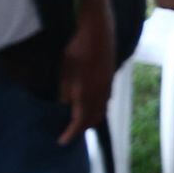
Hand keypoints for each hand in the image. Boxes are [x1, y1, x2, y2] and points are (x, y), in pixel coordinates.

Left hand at [57, 5, 112, 144]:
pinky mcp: (111, 77)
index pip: (80, 121)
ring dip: (92, 117)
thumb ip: (66, 90)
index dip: (71, 133)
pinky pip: (106, 99)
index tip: (62, 141)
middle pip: (95, 118)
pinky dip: (98, 106)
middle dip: (83, 127)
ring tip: (80, 119)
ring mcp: (108, 85)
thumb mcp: (64, 71)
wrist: (98, 31)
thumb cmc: (76, 49)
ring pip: (103, 109)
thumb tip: (65, 104)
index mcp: (87, 93)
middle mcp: (101, 93)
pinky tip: (91, 102)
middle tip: (70, 131)